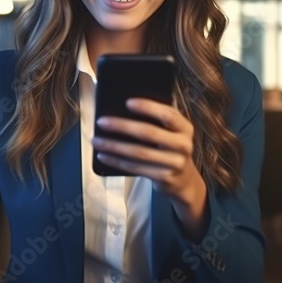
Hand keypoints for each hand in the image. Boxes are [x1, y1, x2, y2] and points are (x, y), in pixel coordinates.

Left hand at [92, 98, 208, 236]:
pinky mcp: (163, 178)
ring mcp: (175, 163)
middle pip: (149, 133)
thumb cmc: (170, 148)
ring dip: (114, 146)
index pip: (168, 114)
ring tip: (96, 140)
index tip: (127, 102)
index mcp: (185, 128)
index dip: (148, 107)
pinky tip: (103, 155)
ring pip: (139, 152)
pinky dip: (116, 161)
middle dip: (122, 126)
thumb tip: (122, 109)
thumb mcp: (171, 132)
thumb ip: (157, 121)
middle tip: (101, 121)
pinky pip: (135, 168)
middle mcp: (183, 145)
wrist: (184, 180)